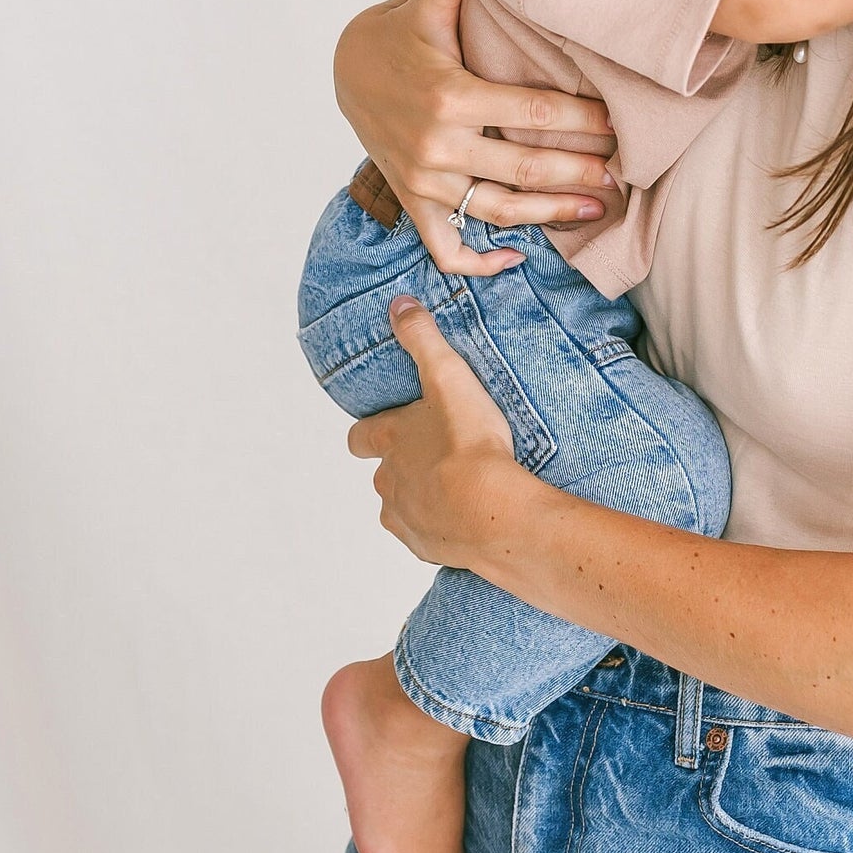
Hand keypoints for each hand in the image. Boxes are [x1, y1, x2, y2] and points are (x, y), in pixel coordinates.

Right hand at [334, 0, 618, 278]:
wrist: (345, 72)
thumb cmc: (398, 37)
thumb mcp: (424, 9)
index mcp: (449, 96)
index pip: (531, 116)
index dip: (581, 121)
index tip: (617, 124)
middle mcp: (438, 145)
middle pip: (524, 169)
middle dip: (579, 172)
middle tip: (623, 174)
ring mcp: (425, 181)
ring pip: (498, 210)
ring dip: (550, 216)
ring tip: (596, 208)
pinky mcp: (415, 201)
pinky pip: (446, 247)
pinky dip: (478, 261)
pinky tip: (514, 259)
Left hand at [348, 298, 529, 568]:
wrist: (492, 511)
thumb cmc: (469, 444)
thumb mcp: (449, 377)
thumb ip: (423, 339)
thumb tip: (399, 305)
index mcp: (389, 442)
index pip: (359, 437)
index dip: (369, 432)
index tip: (383, 428)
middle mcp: (388, 482)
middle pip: (382, 474)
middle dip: (401, 465)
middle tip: (434, 454)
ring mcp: (406, 517)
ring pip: (400, 506)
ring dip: (419, 496)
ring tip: (454, 487)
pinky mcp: (427, 546)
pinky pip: (424, 535)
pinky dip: (439, 526)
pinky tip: (464, 517)